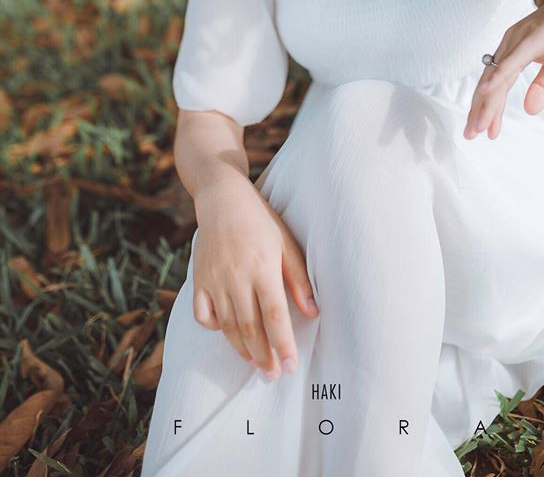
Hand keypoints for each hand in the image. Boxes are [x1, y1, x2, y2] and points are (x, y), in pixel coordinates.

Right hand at [192, 162, 319, 380]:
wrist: (222, 198)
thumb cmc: (260, 219)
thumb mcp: (287, 242)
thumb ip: (299, 279)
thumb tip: (313, 313)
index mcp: (262, 267)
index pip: (274, 315)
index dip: (283, 344)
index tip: (291, 367)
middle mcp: (236, 276)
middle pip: (250, 328)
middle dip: (264, 357)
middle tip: (274, 376)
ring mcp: (214, 279)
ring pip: (228, 326)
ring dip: (243, 350)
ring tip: (257, 365)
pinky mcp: (198, 279)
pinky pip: (204, 314)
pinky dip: (216, 329)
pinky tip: (230, 333)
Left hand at [463, 0, 543, 140]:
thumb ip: (542, 88)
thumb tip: (529, 110)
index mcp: (515, 51)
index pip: (496, 85)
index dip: (489, 109)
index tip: (484, 132)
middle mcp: (510, 44)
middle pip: (489, 83)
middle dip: (479, 111)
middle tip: (470, 135)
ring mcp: (519, 39)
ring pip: (496, 76)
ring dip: (486, 103)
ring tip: (478, 126)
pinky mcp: (532, 37)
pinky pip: (511, 61)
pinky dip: (497, 77)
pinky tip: (486, 93)